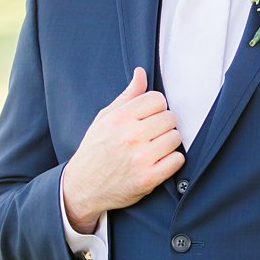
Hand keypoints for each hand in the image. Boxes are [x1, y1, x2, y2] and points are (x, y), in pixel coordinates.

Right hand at [62, 67, 184, 232]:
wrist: (82, 187)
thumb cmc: (95, 149)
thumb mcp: (104, 119)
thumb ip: (126, 96)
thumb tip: (141, 72)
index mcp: (119, 118)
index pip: (157, 99)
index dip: (156, 108)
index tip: (148, 119)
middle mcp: (130, 136)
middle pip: (170, 118)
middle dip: (163, 126)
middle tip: (151, 136)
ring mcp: (140, 158)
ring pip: (176, 138)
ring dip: (168, 144)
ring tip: (153, 149)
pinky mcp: (148, 178)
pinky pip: (177, 160)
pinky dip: (171, 162)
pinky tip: (158, 163)